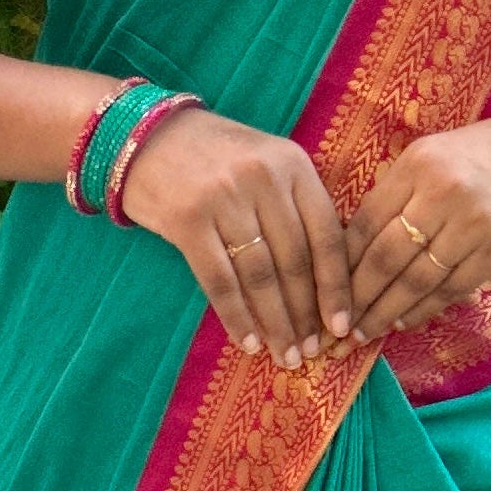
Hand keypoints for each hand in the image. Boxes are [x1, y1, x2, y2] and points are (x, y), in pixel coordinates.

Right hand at [118, 109, 352, 369]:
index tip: (341, 326)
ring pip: (260, 275)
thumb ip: (296, 205)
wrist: (149, 136)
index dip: (335, 285)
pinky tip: (248, 341)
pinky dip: (236, 315)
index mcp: (292, 163)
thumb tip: (324, 280)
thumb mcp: (268, 163)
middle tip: (311, 352)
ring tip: (285, 355)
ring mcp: (224, 197)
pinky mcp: (188, 219)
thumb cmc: (219, 156)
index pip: (326, 233)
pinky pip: (219, 279)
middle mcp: (263, 178)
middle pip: (294, 260)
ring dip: (275, 322)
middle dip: (305, 314)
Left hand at [344, 115, 490, 344]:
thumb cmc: (481, 156)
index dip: (343, 263)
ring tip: (366, 333)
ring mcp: (473, 225)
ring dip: (387, 313)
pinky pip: (451, 290)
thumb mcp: (432, 156)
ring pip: (417, 280)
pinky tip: (404, 322)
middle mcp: (442, 193)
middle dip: (359, 298)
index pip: (367, 221)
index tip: (324, 290)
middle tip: (338, 327)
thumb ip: (396, 194)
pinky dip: (424, 310)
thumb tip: (354, 247)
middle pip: (387, 257)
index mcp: (418, 164)